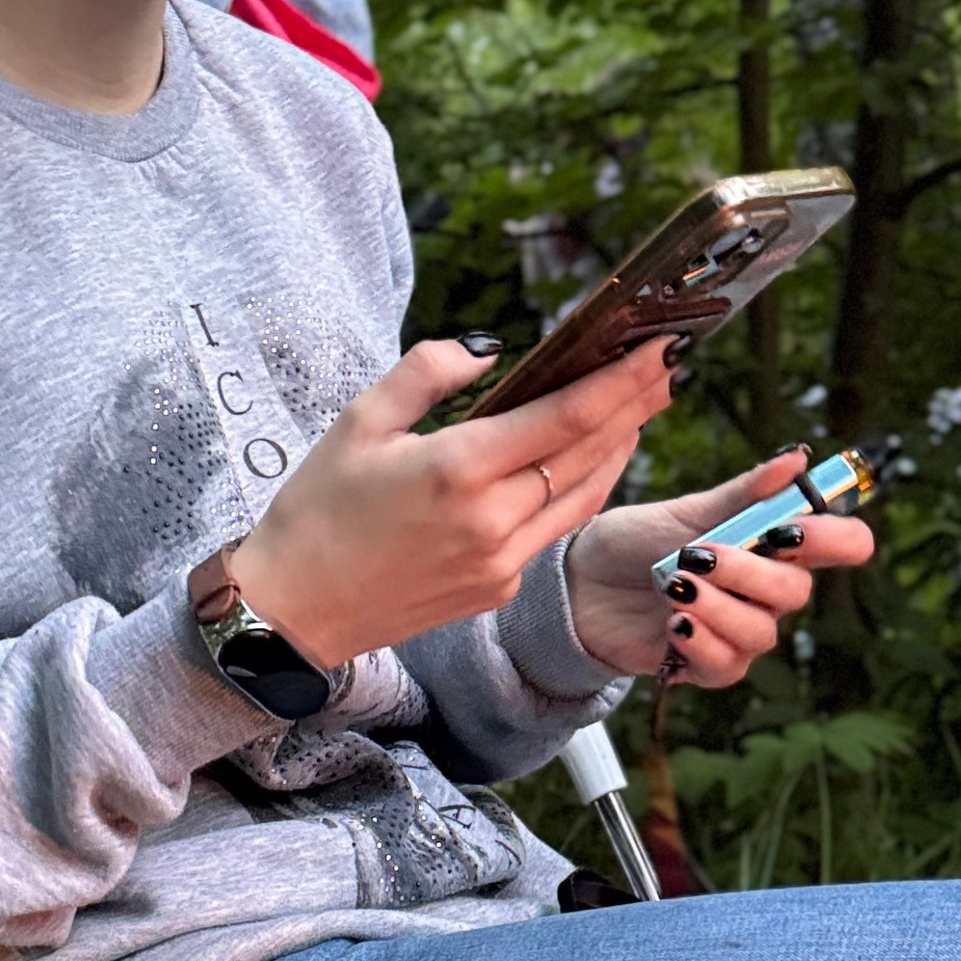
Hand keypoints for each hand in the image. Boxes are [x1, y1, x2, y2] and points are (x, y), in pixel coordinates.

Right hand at [227, 335, 673, 669]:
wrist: (293, 612)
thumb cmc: (317, 510)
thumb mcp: (358, 422)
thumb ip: (426, 372)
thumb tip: (489, 350)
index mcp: (456, 470)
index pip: (564, 417)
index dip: (621, 381)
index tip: (657, 348)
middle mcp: (490, 520)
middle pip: (588, 452)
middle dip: (636, 404)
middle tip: (668, 363)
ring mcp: (500, 562)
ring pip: (583, 494)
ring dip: (620, 447)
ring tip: (643, 404)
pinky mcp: (498, 589)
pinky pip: (556, 528)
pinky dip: (584, 487)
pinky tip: (593, 458)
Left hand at [565, 447, 874, 687]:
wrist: (581, 583)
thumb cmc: (638, 541)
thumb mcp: (689, 511)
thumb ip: (746, 492)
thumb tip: (797, 458)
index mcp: (775, 543)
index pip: (843, 543)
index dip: (836, 537)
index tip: (791, 527)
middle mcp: (767, 590)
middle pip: (796, 591)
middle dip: (749, 572)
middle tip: (698, 555)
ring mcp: (741, 629)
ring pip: (761, 632)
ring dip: (716, 608)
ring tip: (674, 586)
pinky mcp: (710, 664)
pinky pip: (728, 665)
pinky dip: (701, 642)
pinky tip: (673, 623)